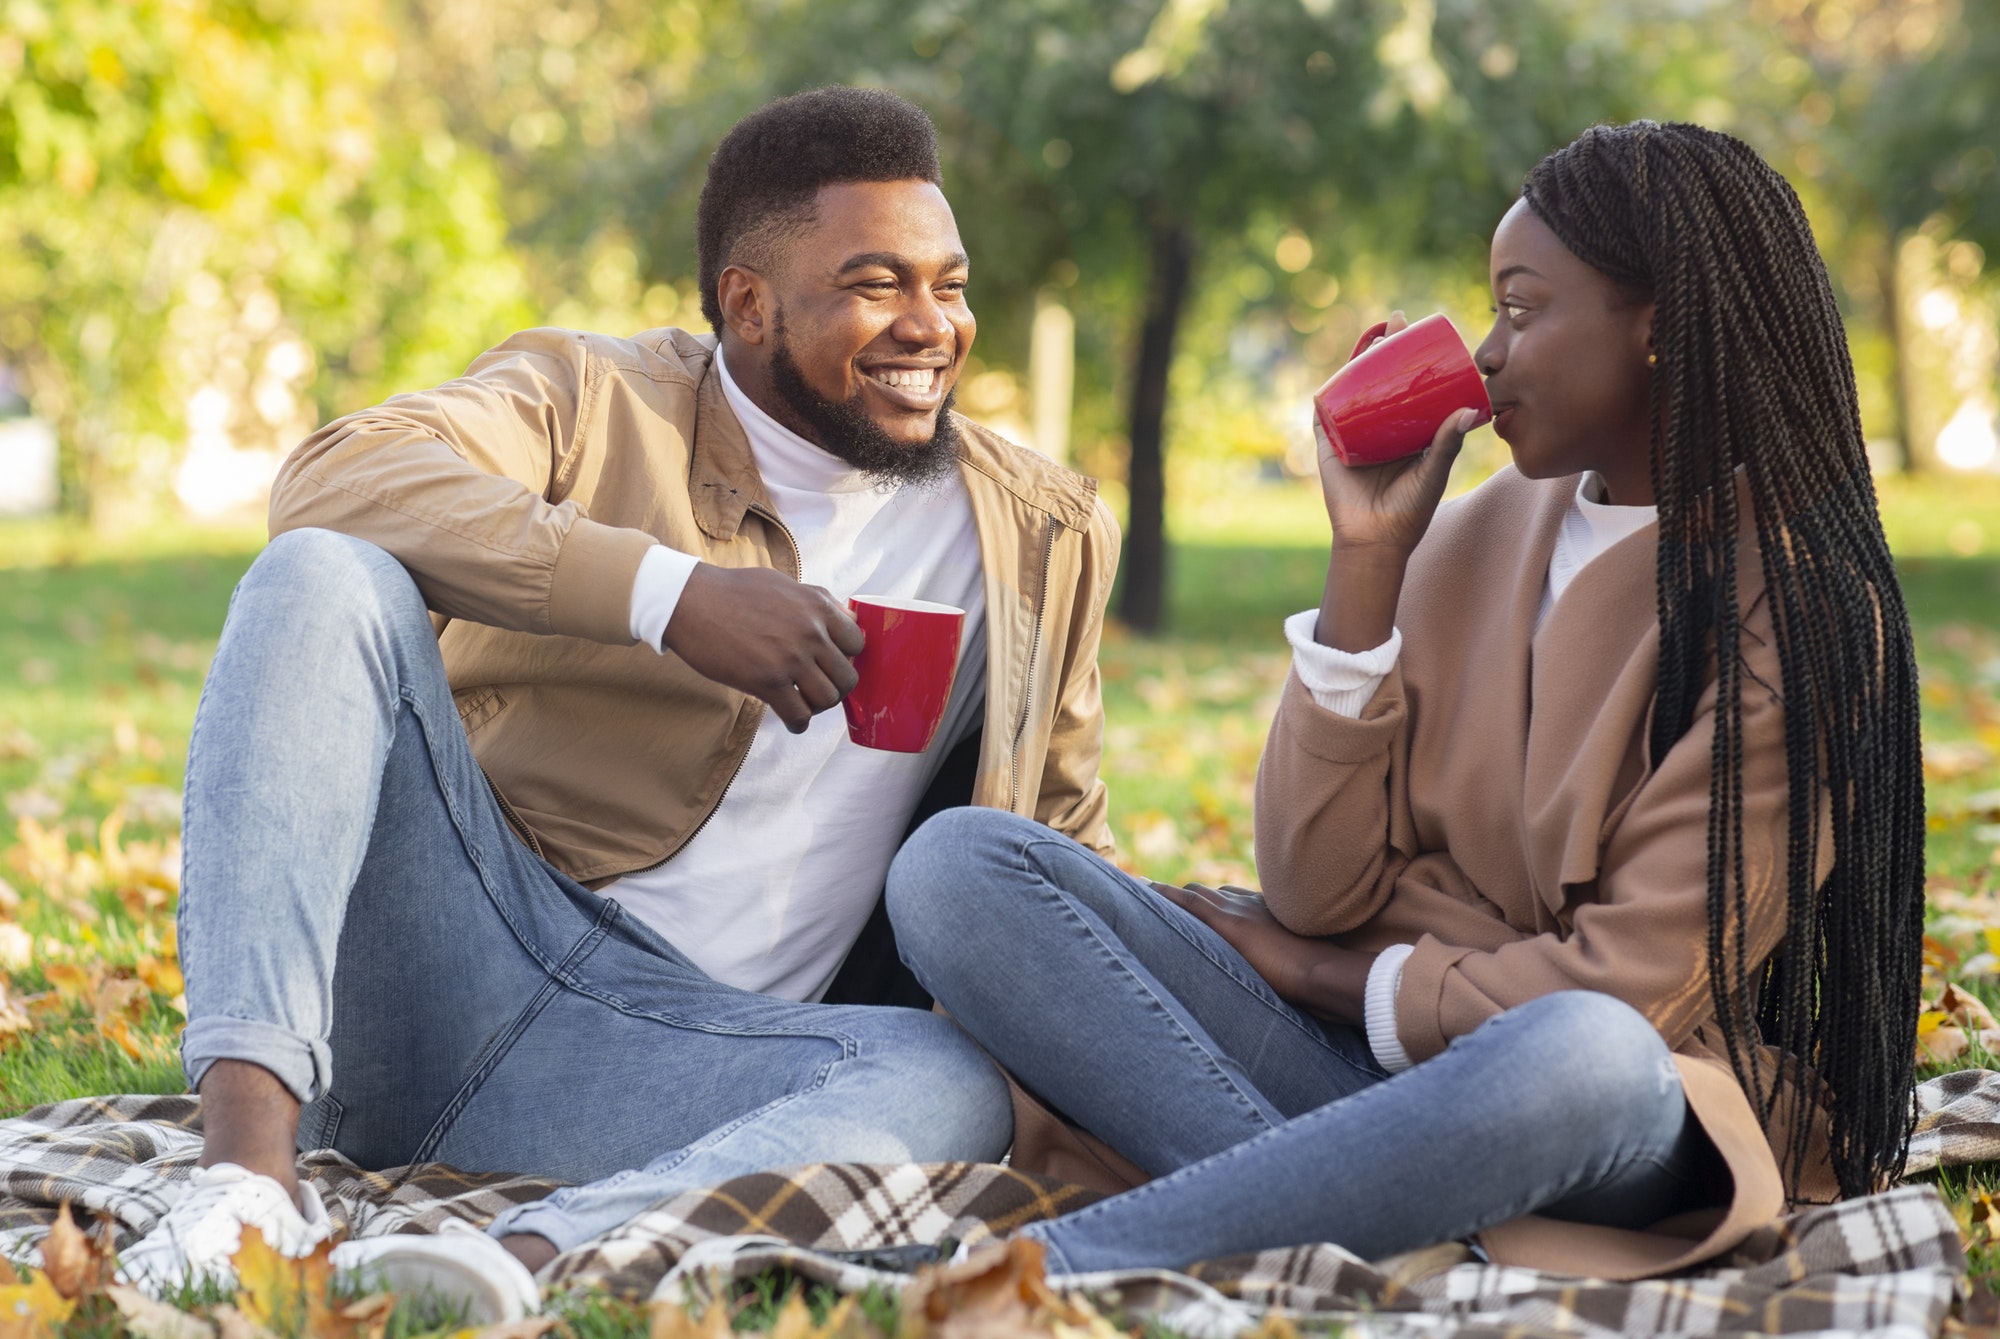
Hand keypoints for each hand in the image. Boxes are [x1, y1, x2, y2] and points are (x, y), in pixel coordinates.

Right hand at [664, 564, 863, 732]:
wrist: (691, 601)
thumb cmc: (735, 591)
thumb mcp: (785, 584)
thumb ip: (819, 601)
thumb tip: (849, 618)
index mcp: (818, 607)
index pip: (857, 644)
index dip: (846, 658)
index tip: (829, 664)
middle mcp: (811, 632)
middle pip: (848, 677)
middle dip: (835, 687)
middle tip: (816, 688)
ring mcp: (791, 658)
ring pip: (828, 699)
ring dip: (817, 706)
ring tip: (802, 702)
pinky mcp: (767, 681)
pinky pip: (799, 715)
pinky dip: (798, 723)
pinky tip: (790, 719)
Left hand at [1152, 882, 1374, 1023]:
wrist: (1324, 971)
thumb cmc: (1320, 977)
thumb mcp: (1300, 967)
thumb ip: (1287, 967)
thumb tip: (1285, 984)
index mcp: (1268, 915)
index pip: (1232, 900)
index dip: (1211, 903)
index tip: (1196, 908)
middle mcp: (1251, 905)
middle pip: (1210, 894)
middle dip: (1186, 898)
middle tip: (1158, 901)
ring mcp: (1239, 911)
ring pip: (1196, 894)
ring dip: (1169, 897)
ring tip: (1142, 896)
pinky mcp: (1228, 923)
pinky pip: (1189, 902)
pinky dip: (1166, 896)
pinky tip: (1146, 892)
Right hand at [1316, 312, 1477, 561]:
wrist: (1375, 540)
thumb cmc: (1411, 509)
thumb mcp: (1435, 472)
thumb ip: (1449, 443)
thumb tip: (1470, 409)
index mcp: (1406, 431)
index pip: (1410, 386)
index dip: (1414, 359)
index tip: (1423, 333)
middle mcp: (1379, 427)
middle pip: (1380, 378)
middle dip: (1386, 348)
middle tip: (1397, 322)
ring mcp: (1353, 433)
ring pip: (1354, 389)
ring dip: (1359, 359)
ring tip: (1373, 337)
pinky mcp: (1330, 444)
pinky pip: (1326, 413)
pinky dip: (1328, 392)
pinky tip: (1335, 371)